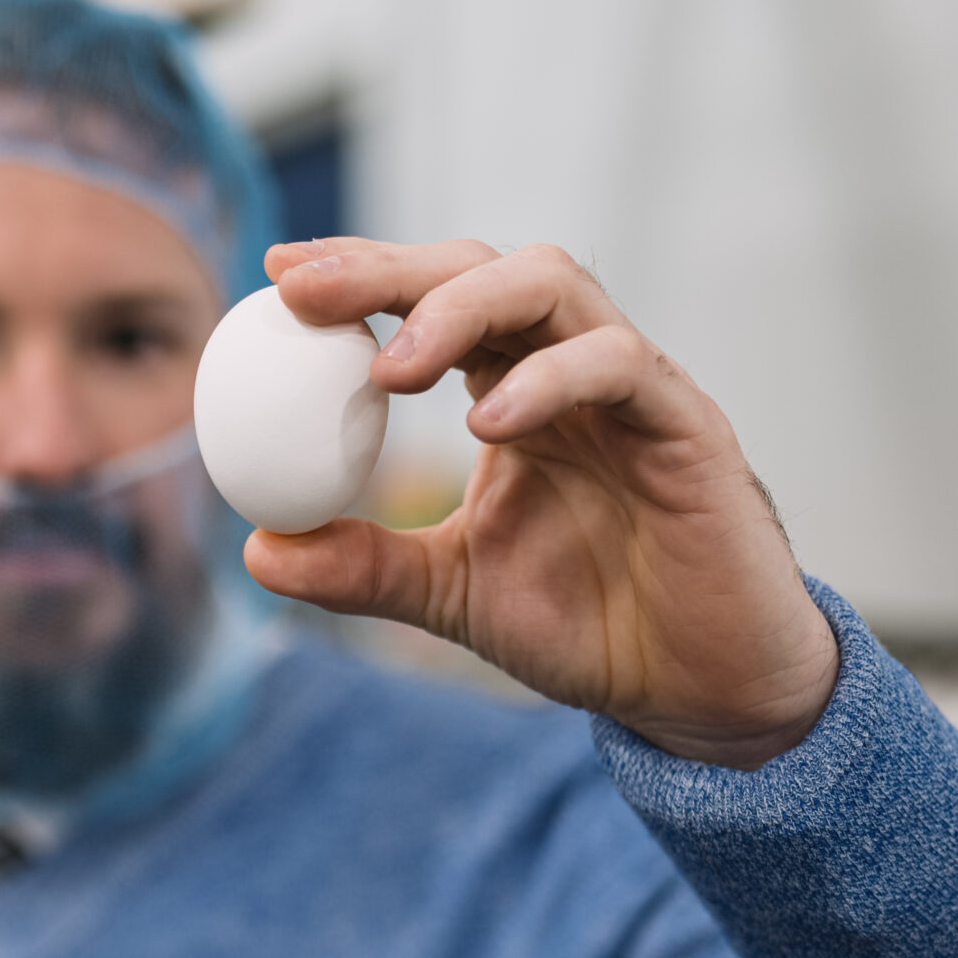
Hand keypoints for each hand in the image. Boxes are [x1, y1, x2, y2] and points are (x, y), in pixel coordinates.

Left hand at [249, 238, 838, 769]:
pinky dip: (550, 377)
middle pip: (482, 269)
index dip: (361, 275)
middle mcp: (570, 368)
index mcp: (514, 389)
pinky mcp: (688, 424)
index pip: (433, 300)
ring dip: (460, 309)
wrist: (700, 688)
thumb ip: (364, 568)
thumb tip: (257, 552)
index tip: (278, 279)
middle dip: (390, 268)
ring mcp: (633, 387)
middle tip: (308, 293)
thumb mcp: (452, 596)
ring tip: (389, 371)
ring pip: (553, 286)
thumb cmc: (590, 625)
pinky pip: (620, 364)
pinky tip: (488, 421)